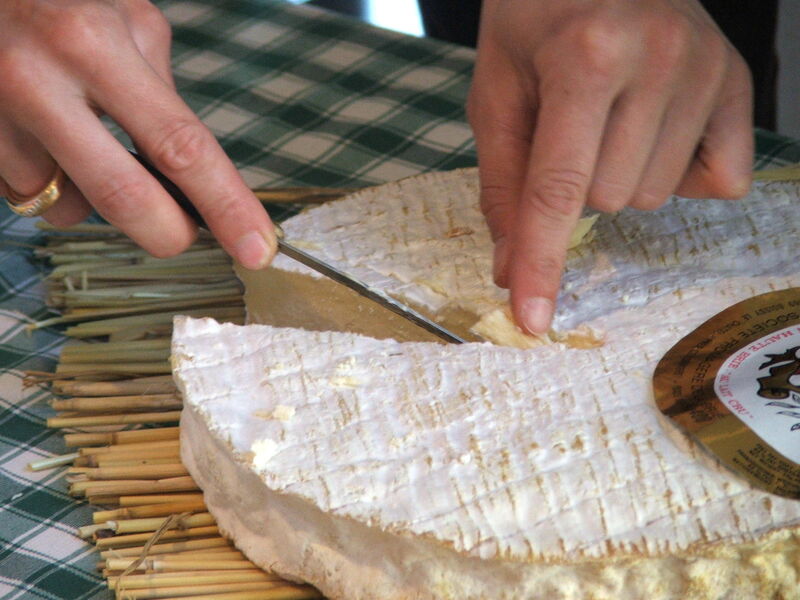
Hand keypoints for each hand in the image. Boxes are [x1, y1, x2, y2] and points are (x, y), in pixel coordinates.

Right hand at [0, 0, 275, 268]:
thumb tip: (186, 178)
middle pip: (124, 198)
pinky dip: (49, 182)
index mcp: (96, 46)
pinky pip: (27, 195)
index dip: (225, 207)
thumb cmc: (61, 0)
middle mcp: (39, 82)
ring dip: (90, 194)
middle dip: (166, 232)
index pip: (180, 147)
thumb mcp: (126, 20)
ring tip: (77, 137)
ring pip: (67, 205)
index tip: (256, 250)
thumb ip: (160, 93)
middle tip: (180, 231)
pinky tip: (40, 137)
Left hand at [468, 0, 752, 332]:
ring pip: (654, 196)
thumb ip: (501, 183)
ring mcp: (708, 69)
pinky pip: (719, 181)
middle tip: (568, 129)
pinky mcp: (739, 81)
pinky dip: (678, 173)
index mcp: (585, 57)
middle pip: (608, 199)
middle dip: (574, 186)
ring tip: (608, 118)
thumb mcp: (497, 91)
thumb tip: (509, 269)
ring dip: (619, 177)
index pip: (558, 189)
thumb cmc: (536, 20)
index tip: (534, 320)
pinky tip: (654, 128)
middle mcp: (659, 59)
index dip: (542, 261)